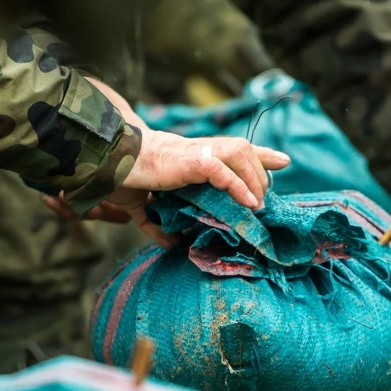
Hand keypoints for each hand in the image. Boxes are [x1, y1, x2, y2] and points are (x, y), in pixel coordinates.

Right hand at [52, 78, 290, 247]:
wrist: (107, 166)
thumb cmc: (122, 181)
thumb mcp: (143, 205)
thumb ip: (156, 222)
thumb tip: (169, 242)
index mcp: (191, 156)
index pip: (234, 149)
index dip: (260, 155)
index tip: (283, 162)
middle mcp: (197, 149)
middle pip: (242, 148)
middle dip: (261, 170)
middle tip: (265, 198)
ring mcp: (194, 152)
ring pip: (238, 153)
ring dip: (253, 177)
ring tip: (258, 203)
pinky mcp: (189, 161)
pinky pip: (221, 169)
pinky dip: (238, 186)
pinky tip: (248, 202)